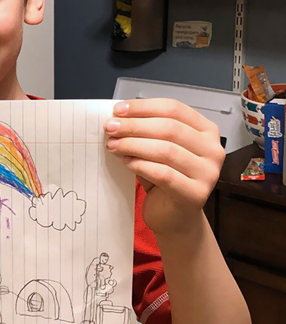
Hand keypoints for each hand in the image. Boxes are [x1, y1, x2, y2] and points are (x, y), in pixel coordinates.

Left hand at [105, 99, 224, 236]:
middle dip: (134, 126)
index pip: (174, 108)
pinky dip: (141, 165)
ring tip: (113, 145)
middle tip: (110, 128)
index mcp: (206, 130)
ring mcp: (208, 173)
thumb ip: (145, 132)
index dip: (143, 107)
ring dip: (134, 145)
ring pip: (166, 150)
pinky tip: (126, 162)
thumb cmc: (164, 178)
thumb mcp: (156, 148)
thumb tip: (117, 118)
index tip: (118, 110)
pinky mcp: (196, 194)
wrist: (174, 216)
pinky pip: (164, 174)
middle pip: (169, 128)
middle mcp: (213, 149)